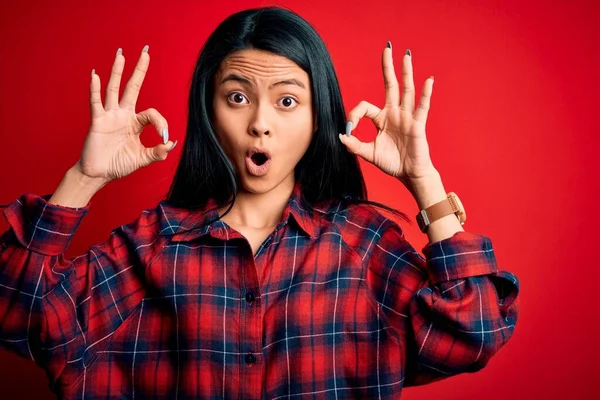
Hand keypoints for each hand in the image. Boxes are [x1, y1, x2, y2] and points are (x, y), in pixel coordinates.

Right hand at [76, 45, 176, 184]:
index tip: (164, 137)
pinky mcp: (98, 121)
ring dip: (117, 72)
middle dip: (139, 70)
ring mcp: (110, 116)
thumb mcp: (142, 159)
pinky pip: (97, 103)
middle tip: (146, 51)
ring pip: (114, 90)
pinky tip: (96, 75)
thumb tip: (171, 143)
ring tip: (121, 54)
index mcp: (136, 123)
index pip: (152, 114)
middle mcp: (123, 115)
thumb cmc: (119, 165)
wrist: (99, 174)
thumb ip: (157, 152)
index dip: (161, 124)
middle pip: (133, 87)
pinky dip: (95, 90)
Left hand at [339, 44, 436, 186]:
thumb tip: (341, 137)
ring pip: (406, 90)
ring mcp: (407, 117)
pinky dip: (426, 93)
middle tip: (387, 48)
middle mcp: (395, 113)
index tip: (349, 129)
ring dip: (406, 72)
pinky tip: (428, 80)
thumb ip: (355, 145)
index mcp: (382, 119)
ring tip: (406, 55)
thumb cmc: (392, 163)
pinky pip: (422, 107)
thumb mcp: (369, 154)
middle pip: (390, 85)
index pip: (365, 107)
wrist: (409, 174)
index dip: (354, 115)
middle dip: (388, 67)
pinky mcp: (418, 124)